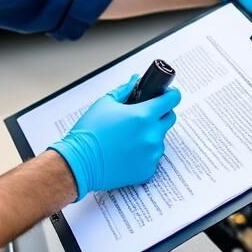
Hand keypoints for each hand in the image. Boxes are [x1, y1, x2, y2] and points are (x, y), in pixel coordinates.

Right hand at [47, 75, 181, 200]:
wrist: (79, 163)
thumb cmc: (89, 133)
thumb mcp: (105, 103)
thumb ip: (126, 90)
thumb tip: (136, 80)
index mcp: (144, 116)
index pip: (172, 99)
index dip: (170, 95)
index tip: (168, 95)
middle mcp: (152, 135)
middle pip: (169, 118)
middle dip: (160, 114)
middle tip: (143, 117)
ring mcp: (152, 154)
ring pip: (160, 139)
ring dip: (151, 135)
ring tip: (129, 138)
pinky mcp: (147, 170)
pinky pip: (153, 157)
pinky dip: (144, 153)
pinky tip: (127, 152)